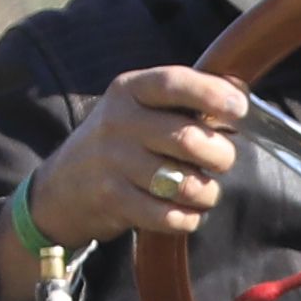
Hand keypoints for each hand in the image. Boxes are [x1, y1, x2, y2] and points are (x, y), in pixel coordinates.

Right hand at [21, 65, 254, 260]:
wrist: (61, 187)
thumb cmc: (119, 141)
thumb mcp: (138, 107)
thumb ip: (182, 100)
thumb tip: (239, 95)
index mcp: (129, 89)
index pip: (174, 83)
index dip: (211, 94)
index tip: (239, 109)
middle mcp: (118, 122)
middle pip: (186, 138)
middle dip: (220, 155)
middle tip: (223, 161)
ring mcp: (112, 162)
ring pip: (182, 182)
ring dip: (206, 192)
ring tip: (205, 191)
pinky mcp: (113, 201)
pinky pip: (167, 215)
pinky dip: (187, 218)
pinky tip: (186, 212)